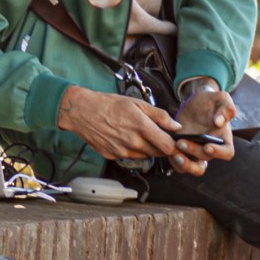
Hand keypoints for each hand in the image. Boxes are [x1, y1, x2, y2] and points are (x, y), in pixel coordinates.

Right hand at [57, 86, 182, 165]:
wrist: (82, 111)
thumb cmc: (110, 104)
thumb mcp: (138, 104)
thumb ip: (160, 116)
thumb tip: (176, 126)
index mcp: (142, 128)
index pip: (168, 147)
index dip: (175, 146)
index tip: (177, 143)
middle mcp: (132, 142)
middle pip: (158, 153)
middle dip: (162, 147)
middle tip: (159, 137)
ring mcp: (121, 151)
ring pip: (145, 156)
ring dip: (147, 149)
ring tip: (139, 135)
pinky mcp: (112, 155)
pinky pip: (129, 156)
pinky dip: (132, 150)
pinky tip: (125, 138)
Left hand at [174, 87, 236, 168]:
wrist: (195, 103)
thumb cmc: (211, 101)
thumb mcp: (222, 98)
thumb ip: (226, 108)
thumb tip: (220, 122)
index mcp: (223, 138)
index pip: (227, 153)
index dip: (218, 153)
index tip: (208, 146)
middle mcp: (211, 147)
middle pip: (206, 161)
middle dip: (193, 154)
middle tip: (181, 143)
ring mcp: (196, 151)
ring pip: (192, 168)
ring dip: (183, 163)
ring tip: (173, 150)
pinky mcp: (183, 150)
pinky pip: (179, 164)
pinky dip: (172, 160)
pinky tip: (167, 147)